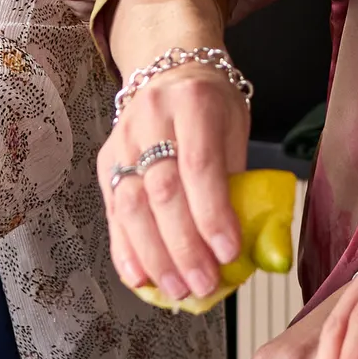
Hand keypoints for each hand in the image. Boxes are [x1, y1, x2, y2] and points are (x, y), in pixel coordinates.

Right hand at [97, 64, 253, 303]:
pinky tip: (141, 278)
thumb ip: (240, 180)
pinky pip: (113, 212)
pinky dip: (126, 250)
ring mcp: (122, 140)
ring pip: (132, 206)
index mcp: (194, 103)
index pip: (200, 166)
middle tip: (204, 285)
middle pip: (163, 191)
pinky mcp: (105, 162)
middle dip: (184, 246)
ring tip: (177, 290)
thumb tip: (251, 248)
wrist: (166, 68)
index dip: (212, 214)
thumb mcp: (235, 126)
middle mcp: (152, 119)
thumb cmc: (210, 105)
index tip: (228, 253)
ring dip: (155, 256)